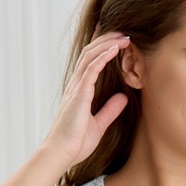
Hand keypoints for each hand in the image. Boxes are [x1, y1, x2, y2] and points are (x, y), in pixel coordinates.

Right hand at [42, 31, 129, 169]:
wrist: (61, 153)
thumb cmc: (76, 143)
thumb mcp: (99, 124)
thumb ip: (110, 110)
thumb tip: (123, 98)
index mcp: (79, 91)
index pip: (89, 61)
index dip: (100, 46)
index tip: (114, 35)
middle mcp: (76, 85)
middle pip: (90, 53)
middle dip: (107, 39)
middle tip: (123, 32)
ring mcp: (76, 88)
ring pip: (91, 56)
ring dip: (108, 43)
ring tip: (123, 36)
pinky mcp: (79, 94)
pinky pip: (91, 69)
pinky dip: (103, 57)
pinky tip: (115, 49)